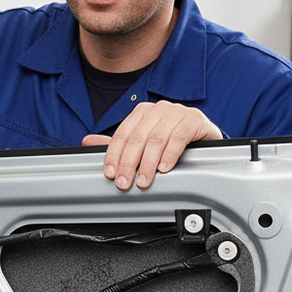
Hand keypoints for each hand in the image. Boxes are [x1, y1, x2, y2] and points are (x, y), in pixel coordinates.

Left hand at [81, 101, 220, 189]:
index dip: (114, 155)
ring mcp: (176, 112)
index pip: (123, 134)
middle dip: (129, 163)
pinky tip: (164, 168)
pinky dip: (169, 155)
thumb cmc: (172, 139)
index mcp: (142, 112)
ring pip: (156, 139)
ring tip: (143, 180)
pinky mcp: (194, 119)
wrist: (204, 135)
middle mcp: (158, 109)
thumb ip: (119, 144)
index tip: (110, 173)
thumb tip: (88, 141)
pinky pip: (178, 137)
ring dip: (148, 163)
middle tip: (124, 182)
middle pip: (138, 138)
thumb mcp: (144, 142)